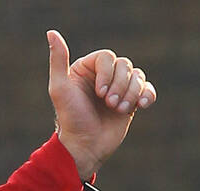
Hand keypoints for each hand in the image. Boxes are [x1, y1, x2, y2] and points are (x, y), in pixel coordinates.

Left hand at [47, 29, 155, 179]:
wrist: (85, 148)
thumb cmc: (70, 119)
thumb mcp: (60, 89)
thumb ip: (58, 61)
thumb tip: (51, 33)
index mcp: (87, 69)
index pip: (107, 57)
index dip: (108, 73)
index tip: (99, 93)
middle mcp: (103, 76)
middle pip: (124, 65)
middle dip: (120, 85)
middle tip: (109, 105)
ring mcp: (117, 89)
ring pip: (137, 76)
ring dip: (131, 93)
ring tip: (119, 111)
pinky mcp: (130, 102)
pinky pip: (147, 89)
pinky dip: (147, 95)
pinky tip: (142, 105)